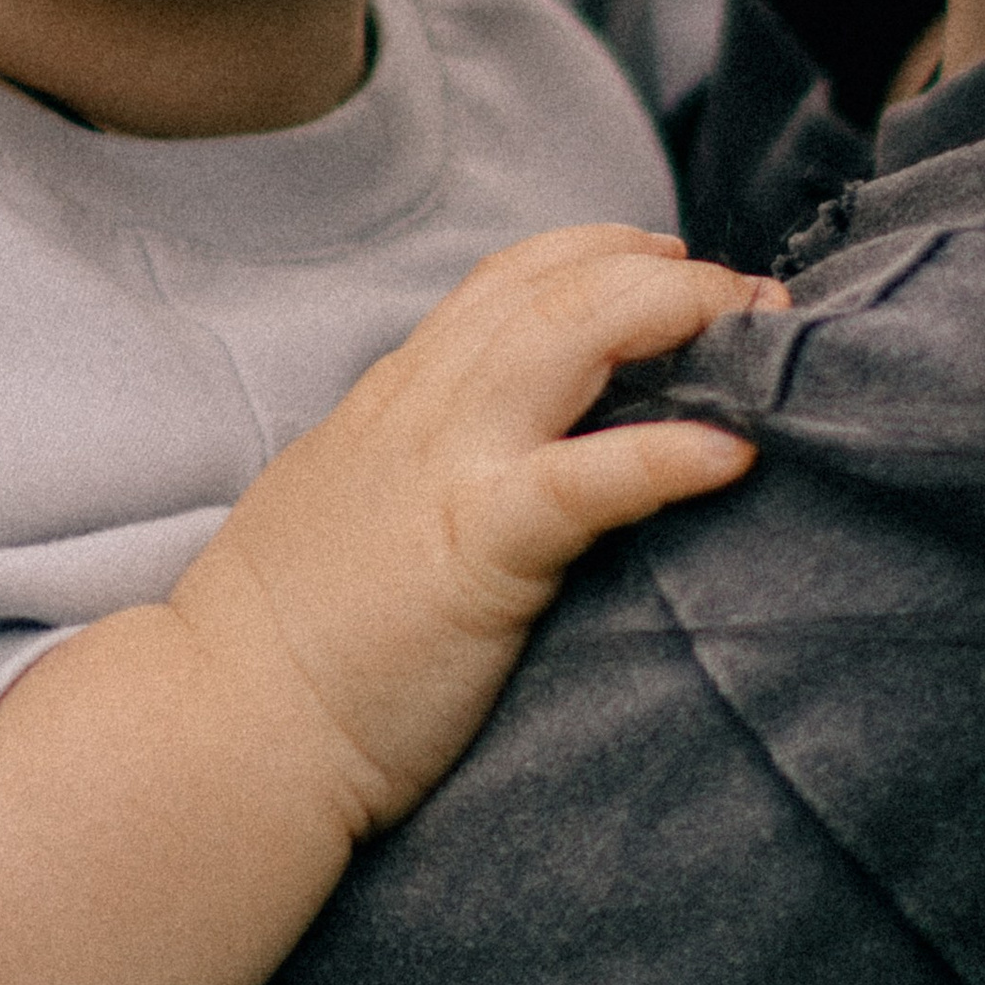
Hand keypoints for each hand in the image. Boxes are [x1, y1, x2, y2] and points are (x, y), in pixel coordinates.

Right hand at [175, 223, 782, 832]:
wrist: (221, 730)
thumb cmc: (286, 645)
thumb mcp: (345, 508)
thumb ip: (414, 464)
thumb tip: (491, 462)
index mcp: (394, 399)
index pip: (506, 281)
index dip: (600, 254)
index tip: (670, 262)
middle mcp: (421, 408)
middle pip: (556, 285)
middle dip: (666, 273)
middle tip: (748, 294)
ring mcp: (447, 469)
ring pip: (573, 335)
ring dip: (682, 318)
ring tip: (763, 332)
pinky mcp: (477, 551)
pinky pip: (585, 476)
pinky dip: (667, 451)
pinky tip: (737, 449)